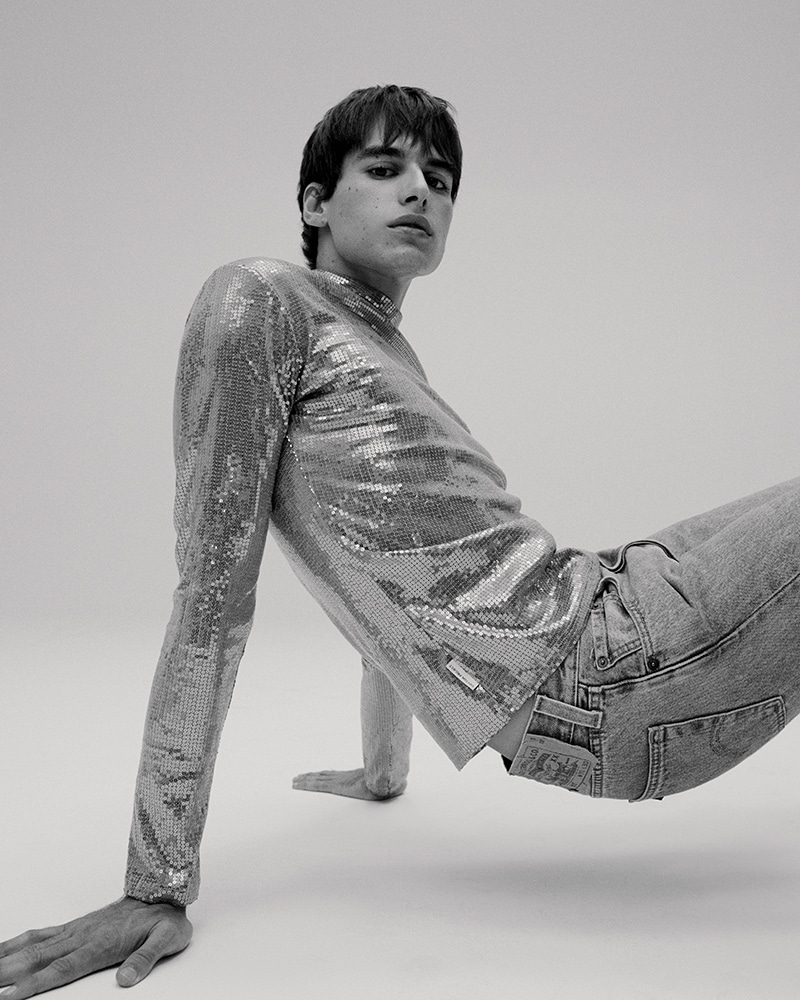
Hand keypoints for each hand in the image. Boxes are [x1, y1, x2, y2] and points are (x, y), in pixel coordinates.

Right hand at [0, 895, 191, 997]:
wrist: (163, 891)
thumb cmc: (164, 919)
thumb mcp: (166, 939)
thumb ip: (146, 959)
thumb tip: (127, 979)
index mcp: (100, 944)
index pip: (62, 969)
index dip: (34, 984)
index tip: (9, 995)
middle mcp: (82, 936)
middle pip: (38, 959)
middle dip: (8, 972)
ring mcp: (76, 930)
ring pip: (35, 946)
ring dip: (8, 958)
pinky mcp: (75, 927)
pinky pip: (42, 934)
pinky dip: (19, 942)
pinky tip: (4, 949)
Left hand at [292, 766, 404, 799]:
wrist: (385, 782)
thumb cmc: (389, 785)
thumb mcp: (389, 785)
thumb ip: (393, 785)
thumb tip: (405, 785)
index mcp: (354, 778)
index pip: (336, 775)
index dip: (325, 775)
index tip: (318, 775)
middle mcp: (344, 777)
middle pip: (323, 775)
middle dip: (311, 776)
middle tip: (298, 777)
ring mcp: (339, 780)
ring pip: (317, 779)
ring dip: (304, 779)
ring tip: (293, 780)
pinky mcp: (336, 786)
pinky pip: (317, 784)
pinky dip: (305, 783)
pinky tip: (296, 783)